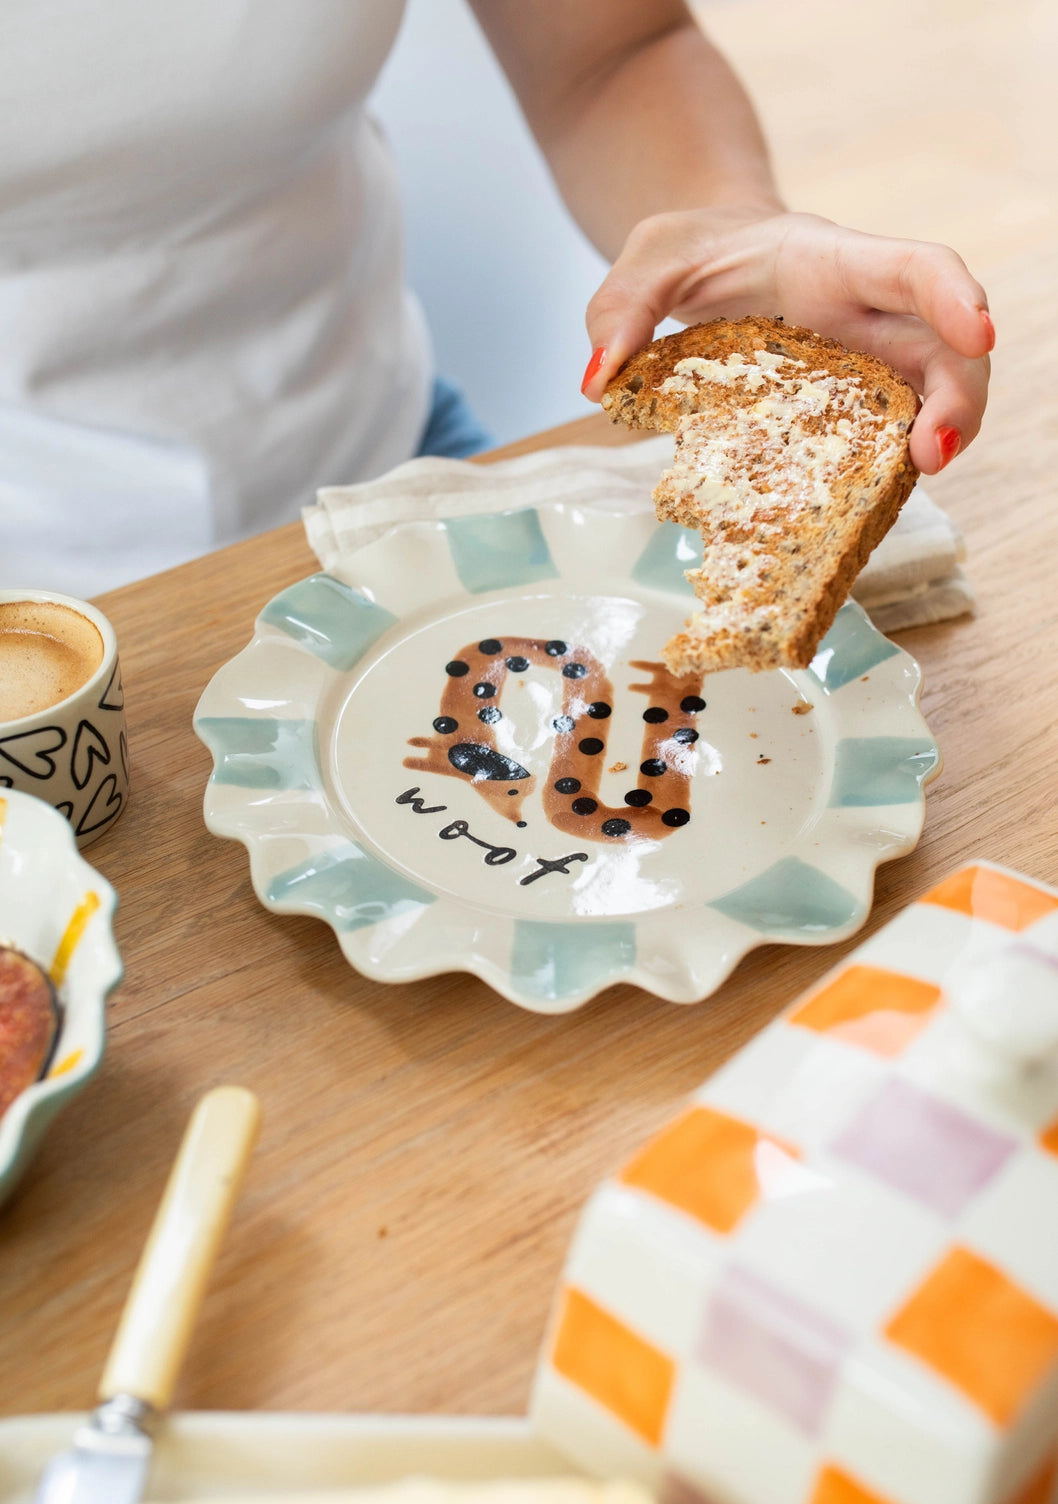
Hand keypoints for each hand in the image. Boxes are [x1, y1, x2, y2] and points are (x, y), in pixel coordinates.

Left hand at [580, 207, 992, 474]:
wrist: (708, 259)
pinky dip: (889, 464)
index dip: (953, 296)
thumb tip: (599, 377)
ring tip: (913, 478)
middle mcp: (867, 311)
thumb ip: (620, 306)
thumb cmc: (692, 250)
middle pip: (945, 346)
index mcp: (831, 260)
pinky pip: (887, 432)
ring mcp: (867, 359)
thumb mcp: (647, 258)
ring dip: (941, 436)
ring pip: (933, 394)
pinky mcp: (852, 402)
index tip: (977, 332)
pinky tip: (873, 496)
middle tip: (931, 455)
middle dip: (959, 396)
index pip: (912, 267)